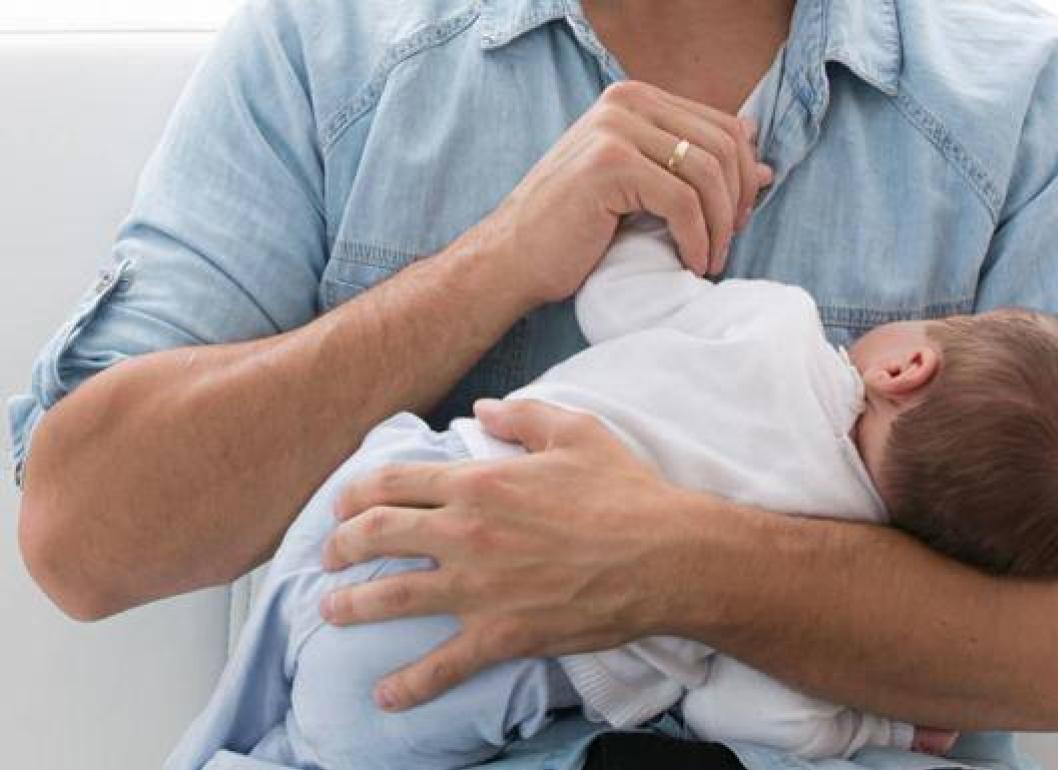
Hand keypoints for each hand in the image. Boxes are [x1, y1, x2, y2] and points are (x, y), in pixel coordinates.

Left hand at [319, 399, 710, 710]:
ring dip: (350, 605)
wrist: (665, 556)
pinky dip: (407, 685)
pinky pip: (441, 666)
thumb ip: (522, 414)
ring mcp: (478, 588)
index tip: (341, 505)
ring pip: (390, 598)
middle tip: (329, 556)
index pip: (393, 482)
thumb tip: (481, 408)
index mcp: (479, 481)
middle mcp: (466, 532)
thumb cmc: (624, 491)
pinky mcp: (500, 634)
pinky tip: (384, 696)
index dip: (355, 492)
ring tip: (331, 610)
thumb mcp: (576, 431)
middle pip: (376, 536)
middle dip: (340, 546)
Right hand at [479, 80, 773, 306]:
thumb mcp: (643, 189)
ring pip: (706, 173)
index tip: (736, 220)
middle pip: (722, 146)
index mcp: (635, 98)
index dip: (743, 176)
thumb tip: (765, 166)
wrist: (514, 258)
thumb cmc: (576, 230)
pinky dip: (697, 239)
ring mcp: (614, 128)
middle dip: (737, 201)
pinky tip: (692, 264)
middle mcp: (625, 101)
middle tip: (727, 243)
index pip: (723, 125)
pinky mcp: (609, 163)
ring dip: (719, 226)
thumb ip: (693, 168)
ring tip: (710, 259)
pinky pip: (682, 202)